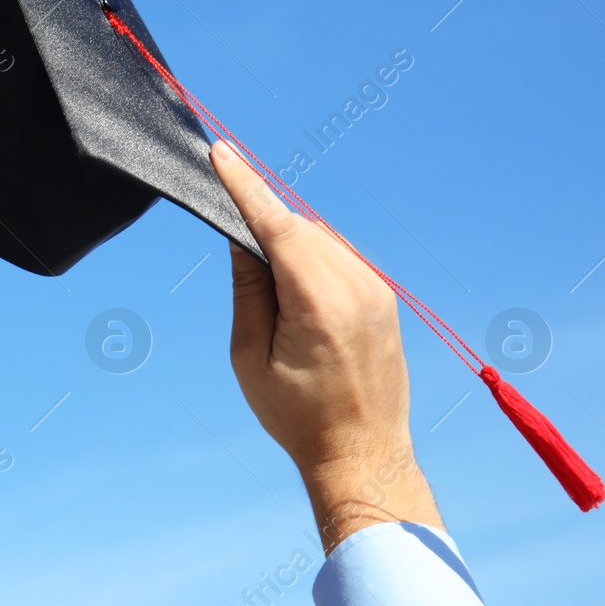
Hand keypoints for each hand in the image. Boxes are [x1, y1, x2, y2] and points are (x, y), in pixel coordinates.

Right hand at [210, 140, 441, 550]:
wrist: (364, 453)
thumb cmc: (298, 415)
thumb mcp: (250, 356)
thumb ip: (247, 289)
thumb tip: (242, 236)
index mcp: (319, 304)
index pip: (276, 225)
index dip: (244, 186)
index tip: (220, 152)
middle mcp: (356, 287)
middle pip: (296, 227)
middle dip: (261, 225)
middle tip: (235, 253)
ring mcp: (376, 289)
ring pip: (318, 237)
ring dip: (287, 244)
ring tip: (273, 301)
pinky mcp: (384, 295)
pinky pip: (338, 255)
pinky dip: (310, 257)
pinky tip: (296, 294)